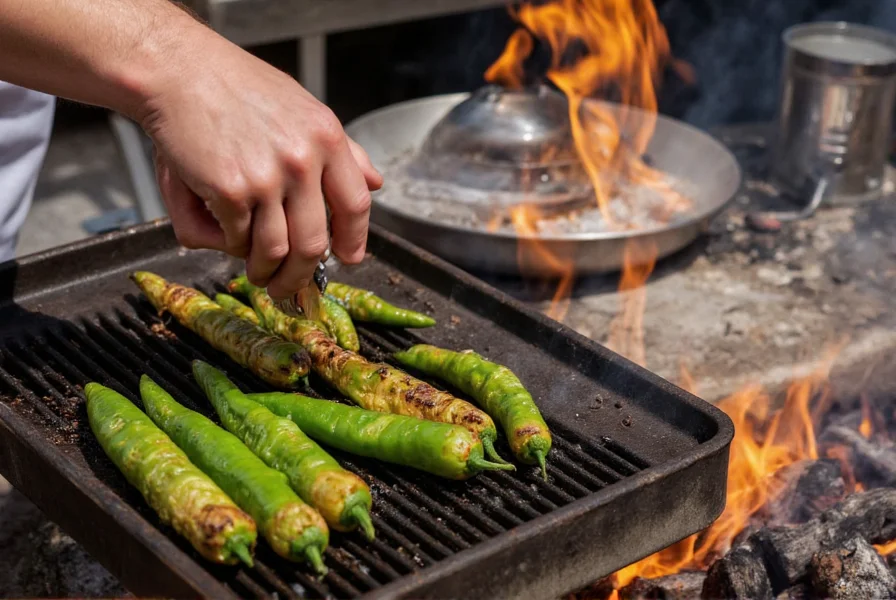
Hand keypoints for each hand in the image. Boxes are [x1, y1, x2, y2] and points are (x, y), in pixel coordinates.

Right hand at [142, 31, 382, 299]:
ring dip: (264, 273)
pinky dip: (228, 244)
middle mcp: (303, 160)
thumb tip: (376, 183)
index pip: (356, 205)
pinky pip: (236, 239)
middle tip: (289, 288)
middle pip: (314, 245)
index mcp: (327, 138)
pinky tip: (222, 232)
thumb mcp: (302, 109)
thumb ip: (343, 150)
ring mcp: (267, 178)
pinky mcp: (229, 191)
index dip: (354, 240)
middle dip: (300, 277)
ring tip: (256, 274)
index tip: (348, 259)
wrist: (177, 71)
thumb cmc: (236, 89)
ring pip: (275, 252)